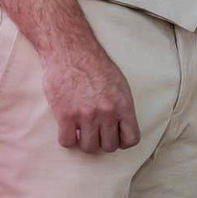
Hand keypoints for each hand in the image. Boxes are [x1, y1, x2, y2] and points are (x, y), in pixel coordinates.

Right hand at [0, 0, 140, 155]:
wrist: (70, 50)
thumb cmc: (94, 64)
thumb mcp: (119, 83)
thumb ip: (121, 106)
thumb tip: (121, 125)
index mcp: (123, 105)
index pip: (131, 139)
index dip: (122, 141)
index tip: (114, 135)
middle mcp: (107, 113)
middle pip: (109, 146)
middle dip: (102, 141)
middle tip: (94, 130)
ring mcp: (86, 116)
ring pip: (89, 148)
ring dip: (84, 141)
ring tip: (80, 130)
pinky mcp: (65, 115)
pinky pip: (67, 142)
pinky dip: (67, 138)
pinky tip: (67, 127)